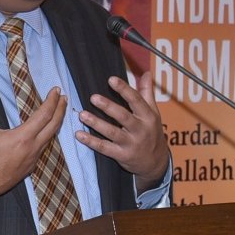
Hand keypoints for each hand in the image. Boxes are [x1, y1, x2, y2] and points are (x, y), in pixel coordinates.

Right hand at [0, 86, 63, 205]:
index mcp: (23, 137)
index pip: (44, 115)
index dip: (52, 101)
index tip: (56, 91)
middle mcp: (32, 148)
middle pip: (54, 126)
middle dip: (61, 110)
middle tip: (64, 98)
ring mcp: (33, 159)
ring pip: (50, 138)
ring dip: (56, 123)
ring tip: (58, 112)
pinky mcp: (31, 167)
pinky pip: (43, 149)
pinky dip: (47, 137)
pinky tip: (44, 133)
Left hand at [76, 71, 169, 185]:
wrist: (155, 162)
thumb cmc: (152, 132)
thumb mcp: (153, 113)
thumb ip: (146, 93)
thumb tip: (145, 73)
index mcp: (148, 116)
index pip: (136, 100)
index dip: (124, 90)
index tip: (111, 79)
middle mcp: (140, 130)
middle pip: (123, 117)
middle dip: (108, 107)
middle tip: (93, 97)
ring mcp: (130, 144)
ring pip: (112, 133)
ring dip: (96, 124)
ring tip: (82, 115)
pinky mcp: (121, 156)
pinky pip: (104, 148)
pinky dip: (91, 142)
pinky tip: (79, 135)